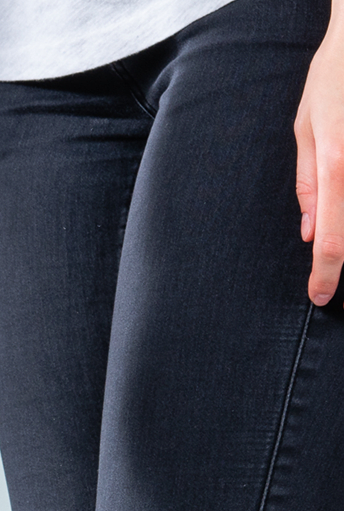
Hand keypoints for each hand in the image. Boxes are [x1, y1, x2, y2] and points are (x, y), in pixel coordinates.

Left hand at [295, 26, 343, 304]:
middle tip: (336, 293)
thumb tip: (307, 233)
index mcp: (339, 165)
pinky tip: (340, 221)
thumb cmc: (335, 76)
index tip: (321, 297)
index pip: (332, 238)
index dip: (326, 274)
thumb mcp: (307, 127)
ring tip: (338, 262)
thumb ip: (308, 183)